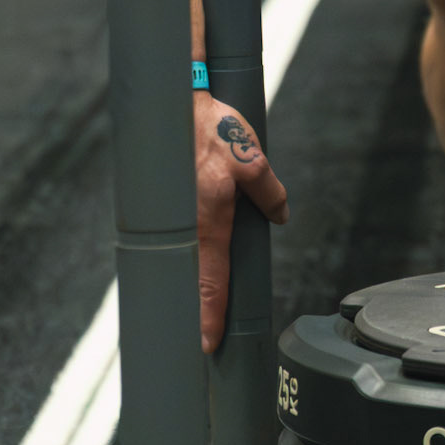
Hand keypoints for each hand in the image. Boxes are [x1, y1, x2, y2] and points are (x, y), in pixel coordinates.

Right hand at [193, 91, 288, 353]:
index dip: (212, 314)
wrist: (175, 100)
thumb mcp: (252, 159)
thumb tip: (278, 216)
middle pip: (193, 281)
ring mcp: (173, 216)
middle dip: (198, 312)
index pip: (211, 281)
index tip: (209, 344)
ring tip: (196, 311)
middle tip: (203, 342)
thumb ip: (268, 191)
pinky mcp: (165, 204)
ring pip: (183, 261)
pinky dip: (181, 256)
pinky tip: (187, 263)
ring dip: (190, 285)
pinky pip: (175, 238)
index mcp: (210, 219)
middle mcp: (188, 223)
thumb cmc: (214, 127)